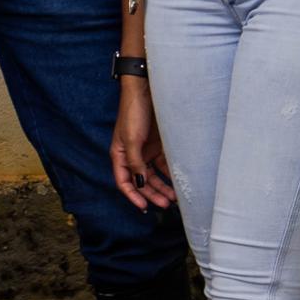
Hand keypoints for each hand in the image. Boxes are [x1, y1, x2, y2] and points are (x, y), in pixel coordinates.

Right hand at [110, 78, 174, 210]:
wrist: (146, 91)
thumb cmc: (133, 113)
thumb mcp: (131, 140)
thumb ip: (135, 163)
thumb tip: (140, 184)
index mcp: (119, 155)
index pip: (124, 181)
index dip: (133, 196)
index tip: (143, 207)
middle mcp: (132, 156)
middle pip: (142, 181)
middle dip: (152, 194)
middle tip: (165, 205)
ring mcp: (146, 151)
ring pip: (155, 176)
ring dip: (164, 187)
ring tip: (175, 198)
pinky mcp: (159, 145)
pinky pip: (165, 165)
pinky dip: (171, 174)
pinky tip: (180, 181)